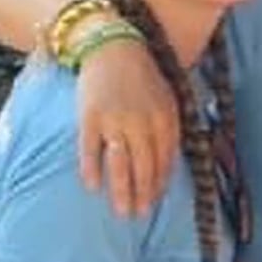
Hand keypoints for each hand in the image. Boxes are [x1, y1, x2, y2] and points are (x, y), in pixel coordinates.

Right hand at [77, 35, 180, 213]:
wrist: (113, 46)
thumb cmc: (143, 77)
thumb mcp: (167, 99)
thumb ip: (170, 129)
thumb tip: (170, 165)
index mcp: (165, 118)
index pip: (165, 160)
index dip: (160, 184)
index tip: (154, 201)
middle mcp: (142, 122)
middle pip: (145, 167)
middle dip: (143, 195)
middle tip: (138, 215)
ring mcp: (115, 120)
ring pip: (121, 164)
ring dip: (122, 191)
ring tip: (122, 212)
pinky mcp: (90, 116)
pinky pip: (91, 149)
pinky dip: (92, 169)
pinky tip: (92, 187)